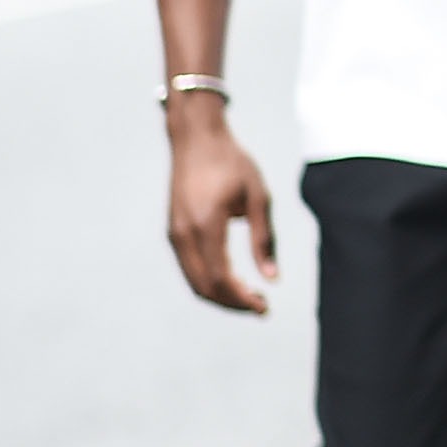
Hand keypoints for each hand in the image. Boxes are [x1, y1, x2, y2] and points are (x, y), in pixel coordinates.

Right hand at [165, 100, 277, 314]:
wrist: (196, 139)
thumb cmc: (232, 163)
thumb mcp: (258, 197)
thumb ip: (265, 239)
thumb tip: (272, 278)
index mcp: (206, 225)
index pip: (221, 278)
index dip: (242, 299)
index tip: (265, 307)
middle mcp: (184, 235)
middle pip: (204, 287)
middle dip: (233, 303)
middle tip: (261, 307)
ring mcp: (174, 235)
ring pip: (194, 281)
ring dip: (221, 295)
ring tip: (251, 297)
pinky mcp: (173, 232)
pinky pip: (190, 268)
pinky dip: (210, 281)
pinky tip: (233, 280)